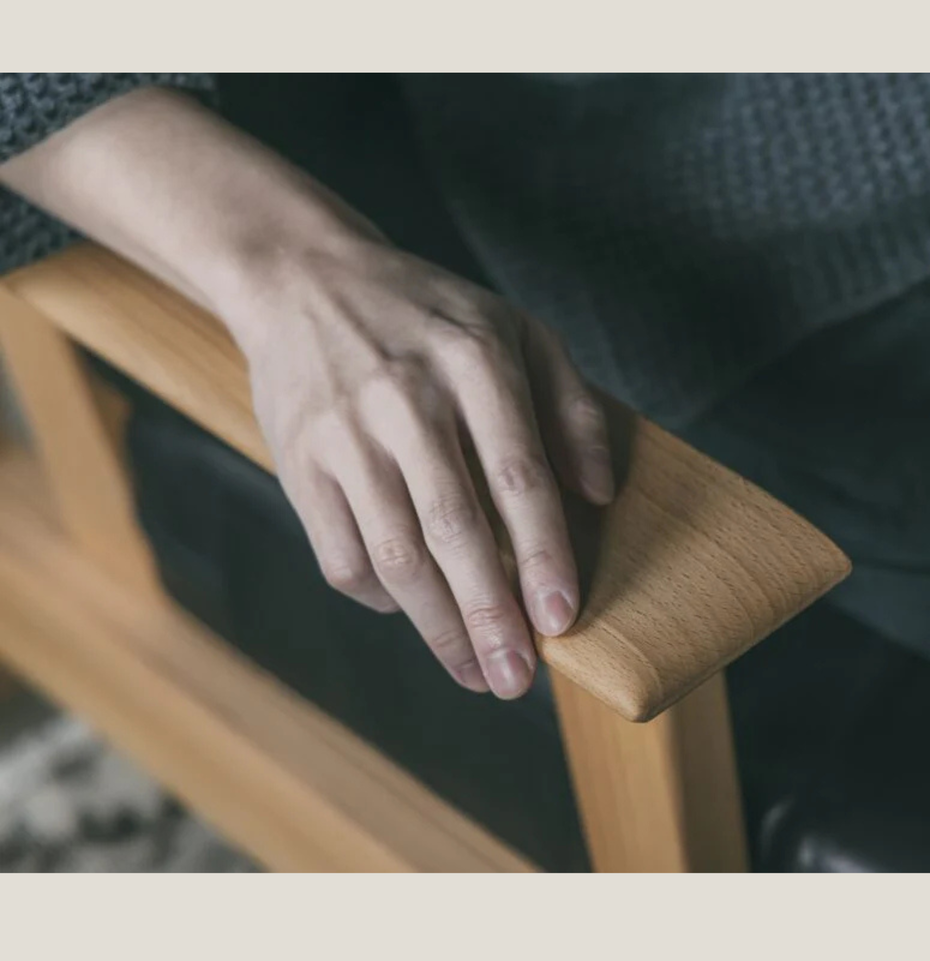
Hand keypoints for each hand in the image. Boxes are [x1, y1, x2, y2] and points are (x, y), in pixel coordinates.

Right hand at [236, 237, 613, 698]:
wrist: (303, 280)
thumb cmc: (431, 317)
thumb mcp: (518, 331)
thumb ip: (572, 408)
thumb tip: (600, 495)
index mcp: (474, 363)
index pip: (518, 476)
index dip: (542, 555)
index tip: (562, 619)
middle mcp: (406, 400)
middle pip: (454, 530)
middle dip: (491, 616)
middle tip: (518, 680)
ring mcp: (345, 435)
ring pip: (395, 556)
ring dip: (438, 628)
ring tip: (476, 673)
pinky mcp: (299, 464)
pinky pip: (341, 555)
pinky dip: (382, 599)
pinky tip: (416, 615)